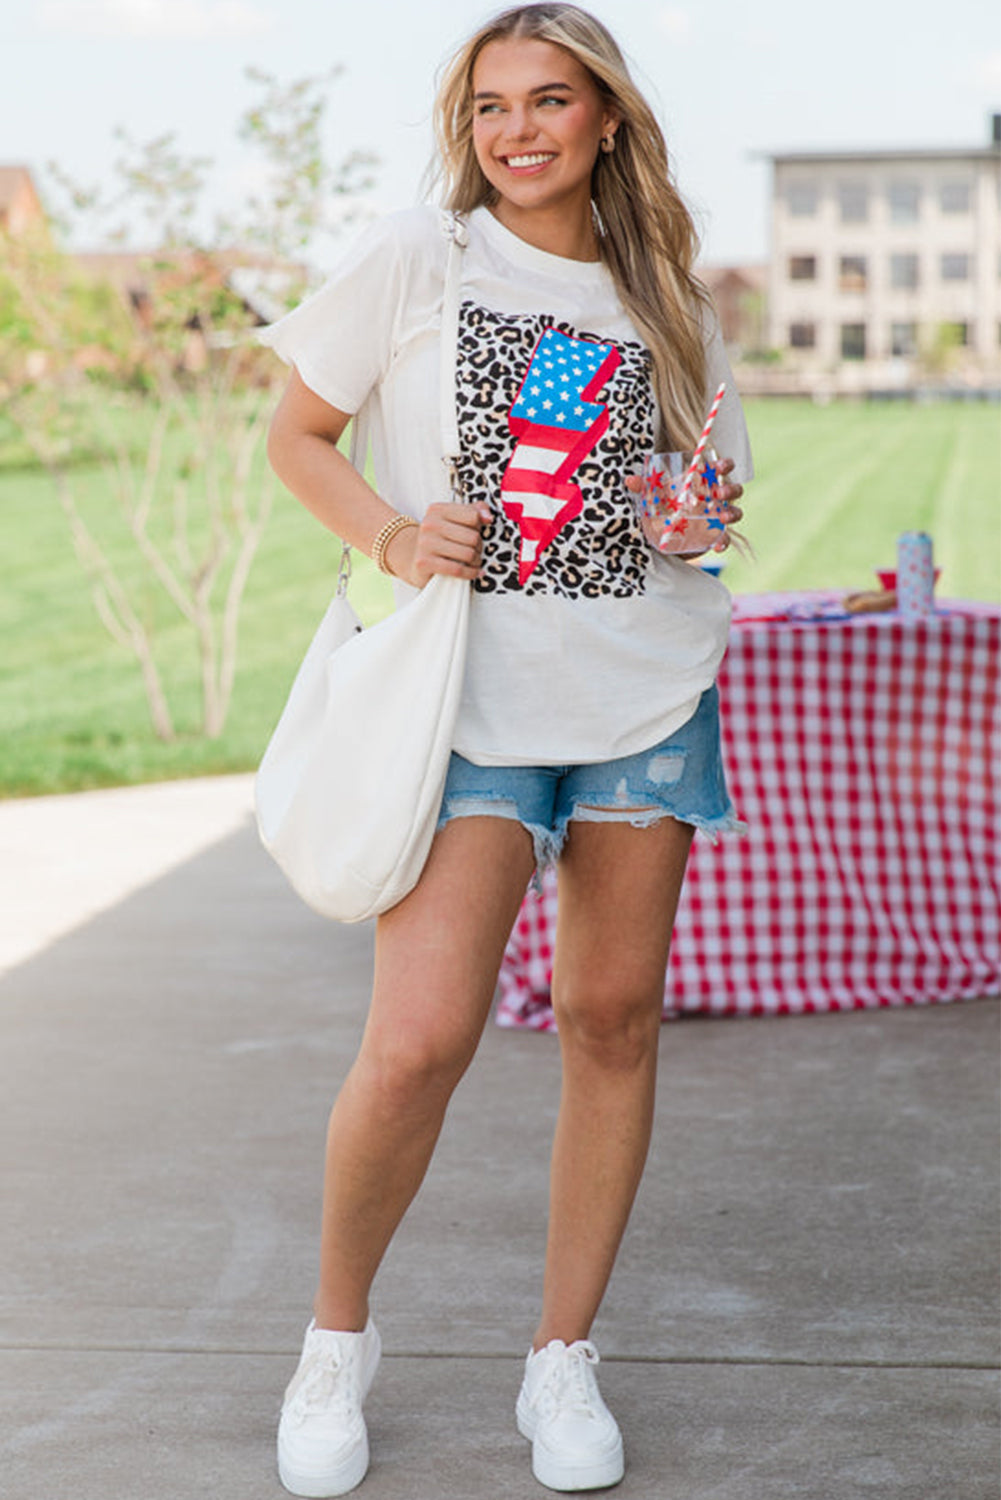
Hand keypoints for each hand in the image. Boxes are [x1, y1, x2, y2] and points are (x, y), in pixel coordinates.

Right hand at [385, 502, 491, 587]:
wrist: (413, 558)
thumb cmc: (440, 538)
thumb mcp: (454, 519)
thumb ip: (474, 511)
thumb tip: (488, 517)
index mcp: (437, 510)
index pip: (473, 516)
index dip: (479, 527)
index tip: (474, 532)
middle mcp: (430, 524)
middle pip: (473, 537)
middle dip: (478, 547)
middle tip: (474, 550)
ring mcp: (425, 543)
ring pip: (467, 554)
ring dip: (476, 561)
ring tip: (472, 561)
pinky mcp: (424, 562)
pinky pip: (458, 569)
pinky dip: (470, 573)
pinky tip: (473, 572)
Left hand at [626, 455, 743, 556]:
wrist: (662, 535)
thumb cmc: (663, 506)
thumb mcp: (654, 496)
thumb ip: (644, 488)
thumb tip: (630, 481)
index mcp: (704, 482)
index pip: (720, 469)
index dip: (725, 465)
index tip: (720, 467)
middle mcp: (715, 498)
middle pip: (733, 490)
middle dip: (731, 489)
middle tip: (719, 492)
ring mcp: (717, 518)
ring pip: (735, 512)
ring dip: (733, 513)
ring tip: (723, 517)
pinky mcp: (714, 537)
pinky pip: (725, 539)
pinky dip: (724, 541)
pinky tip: (718, 544)